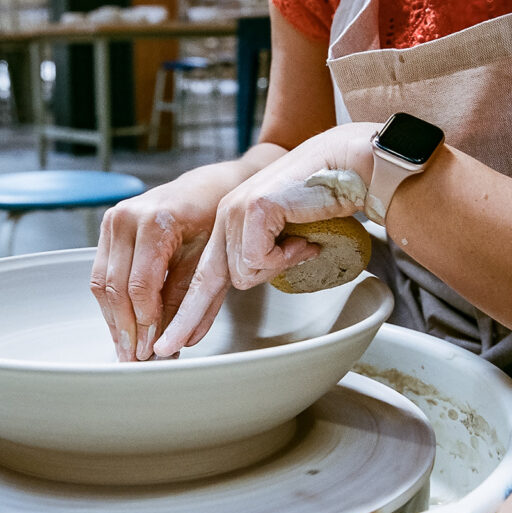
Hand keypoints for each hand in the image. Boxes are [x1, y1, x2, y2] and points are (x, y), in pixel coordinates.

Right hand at [89, 178, 222, 361]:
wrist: (207, 186)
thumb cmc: (214, 218)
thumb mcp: (208, 259)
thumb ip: (189, 299)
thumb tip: (176, 341)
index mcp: (154, 221)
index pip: (140, 286)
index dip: (144, 323)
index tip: (151, 351)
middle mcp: (126, 218)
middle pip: (115, 287)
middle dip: (125, 328)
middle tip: (135, 359)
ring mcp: (112, 220)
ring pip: (102, 283)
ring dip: (113, 320)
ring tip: (126, 349)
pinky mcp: (108, 228)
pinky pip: (102, 273)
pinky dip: (111, 303)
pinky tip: (123, 324)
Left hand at [153, 123, 378, 356]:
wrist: (345, 165)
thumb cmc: (323, 199)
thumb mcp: (284, 238)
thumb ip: (263, 258)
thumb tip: (246, 283)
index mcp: (230, 223)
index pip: (204, 272)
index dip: (193, 309)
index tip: (178, 337)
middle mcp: (226, 216)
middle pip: (202, 278)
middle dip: (186, 317)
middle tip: (166, 348)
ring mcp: (235, 211)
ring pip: (241, 274)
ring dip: (276, 268)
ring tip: (300, 244)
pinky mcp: (251, 208)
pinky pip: (259, 259)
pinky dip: (285, 257)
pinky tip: (303, 239)